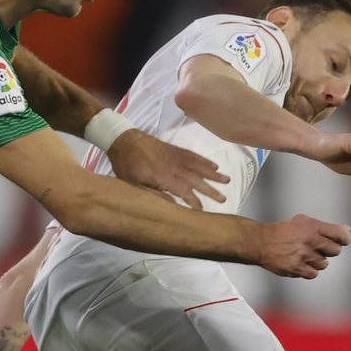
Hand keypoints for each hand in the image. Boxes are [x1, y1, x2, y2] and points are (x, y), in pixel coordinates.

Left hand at [107, 128, 228, 208]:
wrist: (123, 139)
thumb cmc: (126, 165)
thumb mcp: (133, 185)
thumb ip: (153, 195)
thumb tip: (173, 205)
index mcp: (163, 177)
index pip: (184, 192)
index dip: (194, 202)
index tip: (203, 211)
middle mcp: (173, 166)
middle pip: (196, 179)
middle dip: (211, 190)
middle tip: (224, 198)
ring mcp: (175, 156)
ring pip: (198, 166)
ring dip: (213, 174)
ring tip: (227, 181)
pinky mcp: (175, 149)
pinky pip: (193, 155)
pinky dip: (204, 161)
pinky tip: (214, 166)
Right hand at [255, 214, 350, 278]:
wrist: (262, 243)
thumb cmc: (285, 231)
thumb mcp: (304, 222)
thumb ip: (326, 228)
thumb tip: (348, 230)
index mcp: (313, 226)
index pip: (341, 234)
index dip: (344, 239)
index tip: (341, 241)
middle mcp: (310, 240)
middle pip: (335, 251)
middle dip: (329, 250)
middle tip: (318, 248)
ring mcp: (303, 255)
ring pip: (324, 264)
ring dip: (317, 261)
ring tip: (306, 256)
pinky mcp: (296, 268)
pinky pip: (314, 274)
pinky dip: (309, 270)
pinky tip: (301, 264)